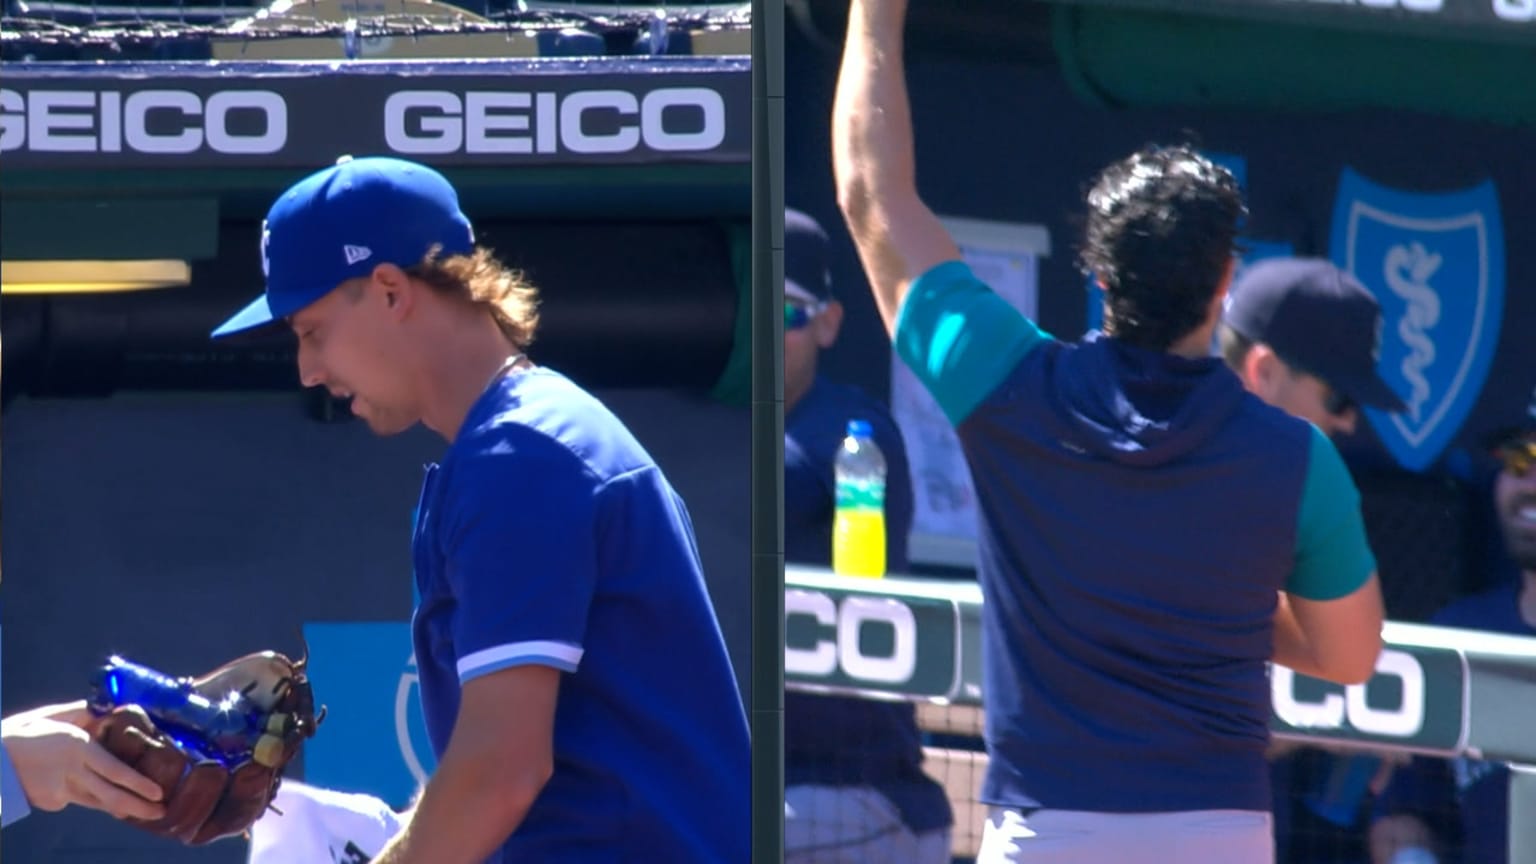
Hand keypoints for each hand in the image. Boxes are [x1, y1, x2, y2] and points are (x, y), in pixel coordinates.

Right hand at [2, 706, 166, 820]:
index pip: (115, 770)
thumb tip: (110, 705)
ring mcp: (60, 791)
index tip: (158, 792)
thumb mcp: (53, 715)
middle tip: (160, 811)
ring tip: (143, 812)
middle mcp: (72, 772)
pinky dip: (90, 795)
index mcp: (77, 747)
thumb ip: (84, 713)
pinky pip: (77, 798)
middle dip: (139, 806)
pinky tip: (88, 788)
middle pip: (111, 796)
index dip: (138, 784)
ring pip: (98, 802)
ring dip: (122, 808)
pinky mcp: (51, 802)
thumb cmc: (22, 733)